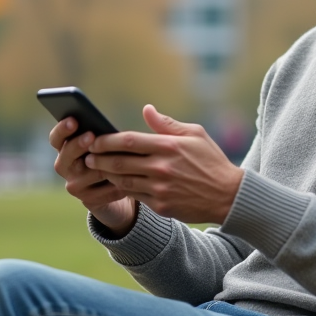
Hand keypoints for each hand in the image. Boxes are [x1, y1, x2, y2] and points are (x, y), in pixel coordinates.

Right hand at [49, 118, 137, 234]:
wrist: (113, 190)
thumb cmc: (109, 157)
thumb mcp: (102, 145)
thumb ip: (98, 136)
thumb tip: (103, 125)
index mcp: (64, 149)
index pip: (56, 138)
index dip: (62, 129)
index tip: (73, 120)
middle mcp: (64, 168)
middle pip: (68, 155)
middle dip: (79, 144)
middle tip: (91, 136)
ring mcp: (74, 186)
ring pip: (93, 172)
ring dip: (110, 164)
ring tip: (124, 155)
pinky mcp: (88, 201)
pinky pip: (106, 189)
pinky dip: (121, 181)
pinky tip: (134, 176)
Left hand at [84, 105, 243, 225]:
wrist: (228, 195)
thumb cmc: (211, 161)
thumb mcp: (195, 134)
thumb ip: (167, 124)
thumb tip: (146, 110)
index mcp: (169, 146)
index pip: (128, 141)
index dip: (107, 141)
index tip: (95, 139)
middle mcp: (162, 168)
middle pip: (119, 162)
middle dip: (99, 159)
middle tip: (87, 156)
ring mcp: (160, 188)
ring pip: (123, 180)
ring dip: (107, 174)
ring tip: (97, 168)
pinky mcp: (161, 205)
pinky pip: (135, 196)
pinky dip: (122, 188)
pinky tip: (116, 182)